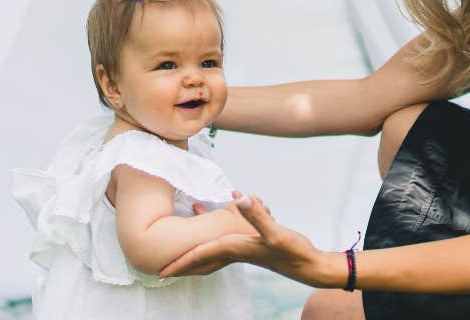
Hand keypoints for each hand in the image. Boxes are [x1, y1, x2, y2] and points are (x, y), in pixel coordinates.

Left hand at [161, 194, 328, 286]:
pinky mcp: (252, 243)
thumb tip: (238, 198)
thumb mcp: (275, 232)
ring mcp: (243, 248)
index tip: (159, 271)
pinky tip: (225, 206)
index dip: (179, 261)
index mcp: (234, 248)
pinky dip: (218, 226)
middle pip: (200, 256)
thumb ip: (257, 215)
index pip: (200, 255)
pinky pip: (226, 236)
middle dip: (180, 260)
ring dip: (196, 243)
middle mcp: (235, 250)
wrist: (309, 265)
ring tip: (182, 234)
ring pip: (211, 245)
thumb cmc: (293, 252)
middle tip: (160, 267)